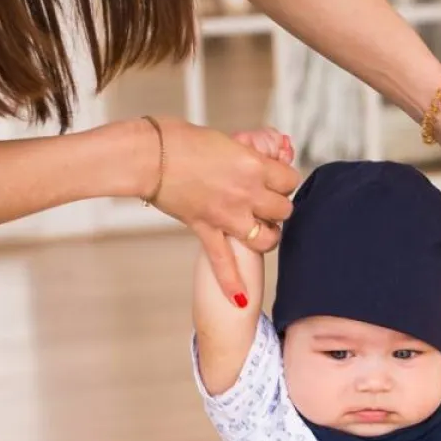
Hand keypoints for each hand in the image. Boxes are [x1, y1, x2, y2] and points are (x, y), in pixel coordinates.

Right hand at [148, 118, 298, 306]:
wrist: (151, 157)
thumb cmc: (181, 141)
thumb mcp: (225, 140)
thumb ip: (246, 153)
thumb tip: (258, 157)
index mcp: (253, 164)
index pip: (289, 179)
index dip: (285, 180)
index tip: (277, 180)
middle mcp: (246, 192)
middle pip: (283, 209)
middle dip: (278, 207)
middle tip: (267, 204)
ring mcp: (227, 216)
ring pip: (266, 238)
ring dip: (268, 237)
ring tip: (262, 234)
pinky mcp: (206, 230)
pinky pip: (223, 263)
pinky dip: (231, 283)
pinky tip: (240, 300)